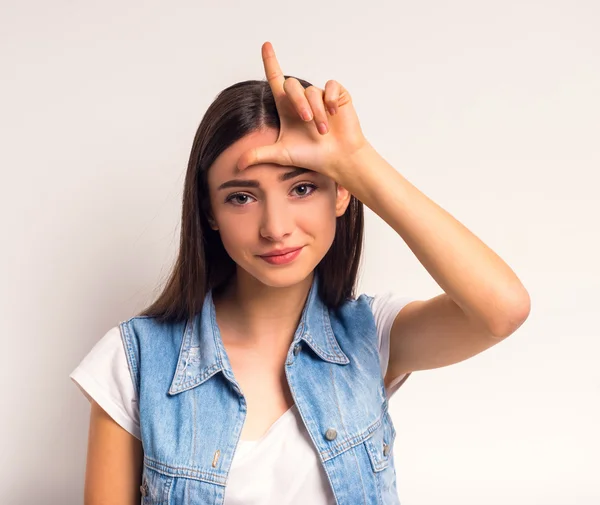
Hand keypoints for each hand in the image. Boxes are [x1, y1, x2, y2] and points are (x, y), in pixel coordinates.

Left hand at [237, 41, 371, 181]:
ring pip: (312, 91)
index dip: (271, 62)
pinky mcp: (337, 96)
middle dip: (299, 103)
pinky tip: (333, 113)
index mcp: (287, 108)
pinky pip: (331, 87)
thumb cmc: (311, 157)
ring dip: (317, 111)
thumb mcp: (281, 155)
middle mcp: (303, 100)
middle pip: (292, 85)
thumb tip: (238, 165)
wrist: (337, 159)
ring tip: (323, 130)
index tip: (265, 45)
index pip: (276, 79)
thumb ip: (259, 155)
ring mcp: (321, 97)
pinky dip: (330, 100)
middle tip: (307, 122)